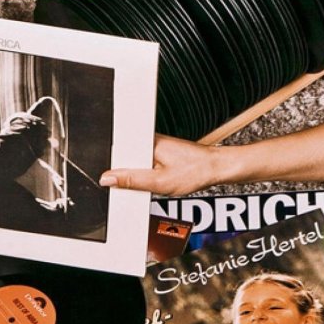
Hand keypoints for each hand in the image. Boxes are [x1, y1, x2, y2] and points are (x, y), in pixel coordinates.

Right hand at [100, 136, 222, 195]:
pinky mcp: (161, 151)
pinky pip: (145, 162)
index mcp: (146, 141)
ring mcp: (156, 144)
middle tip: (142, 184)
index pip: (118, 151)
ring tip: (154, 181)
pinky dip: (147, 173)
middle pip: (126, 157)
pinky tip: (157, 179)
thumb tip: (108, 179)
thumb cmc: (195, 170)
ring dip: (139, 174)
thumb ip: (132, 180)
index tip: (116, 182)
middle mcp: (150, 139)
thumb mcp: (159, 182)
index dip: (114, 169)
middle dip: (127, 173)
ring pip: (135, 161)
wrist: (215, 168)